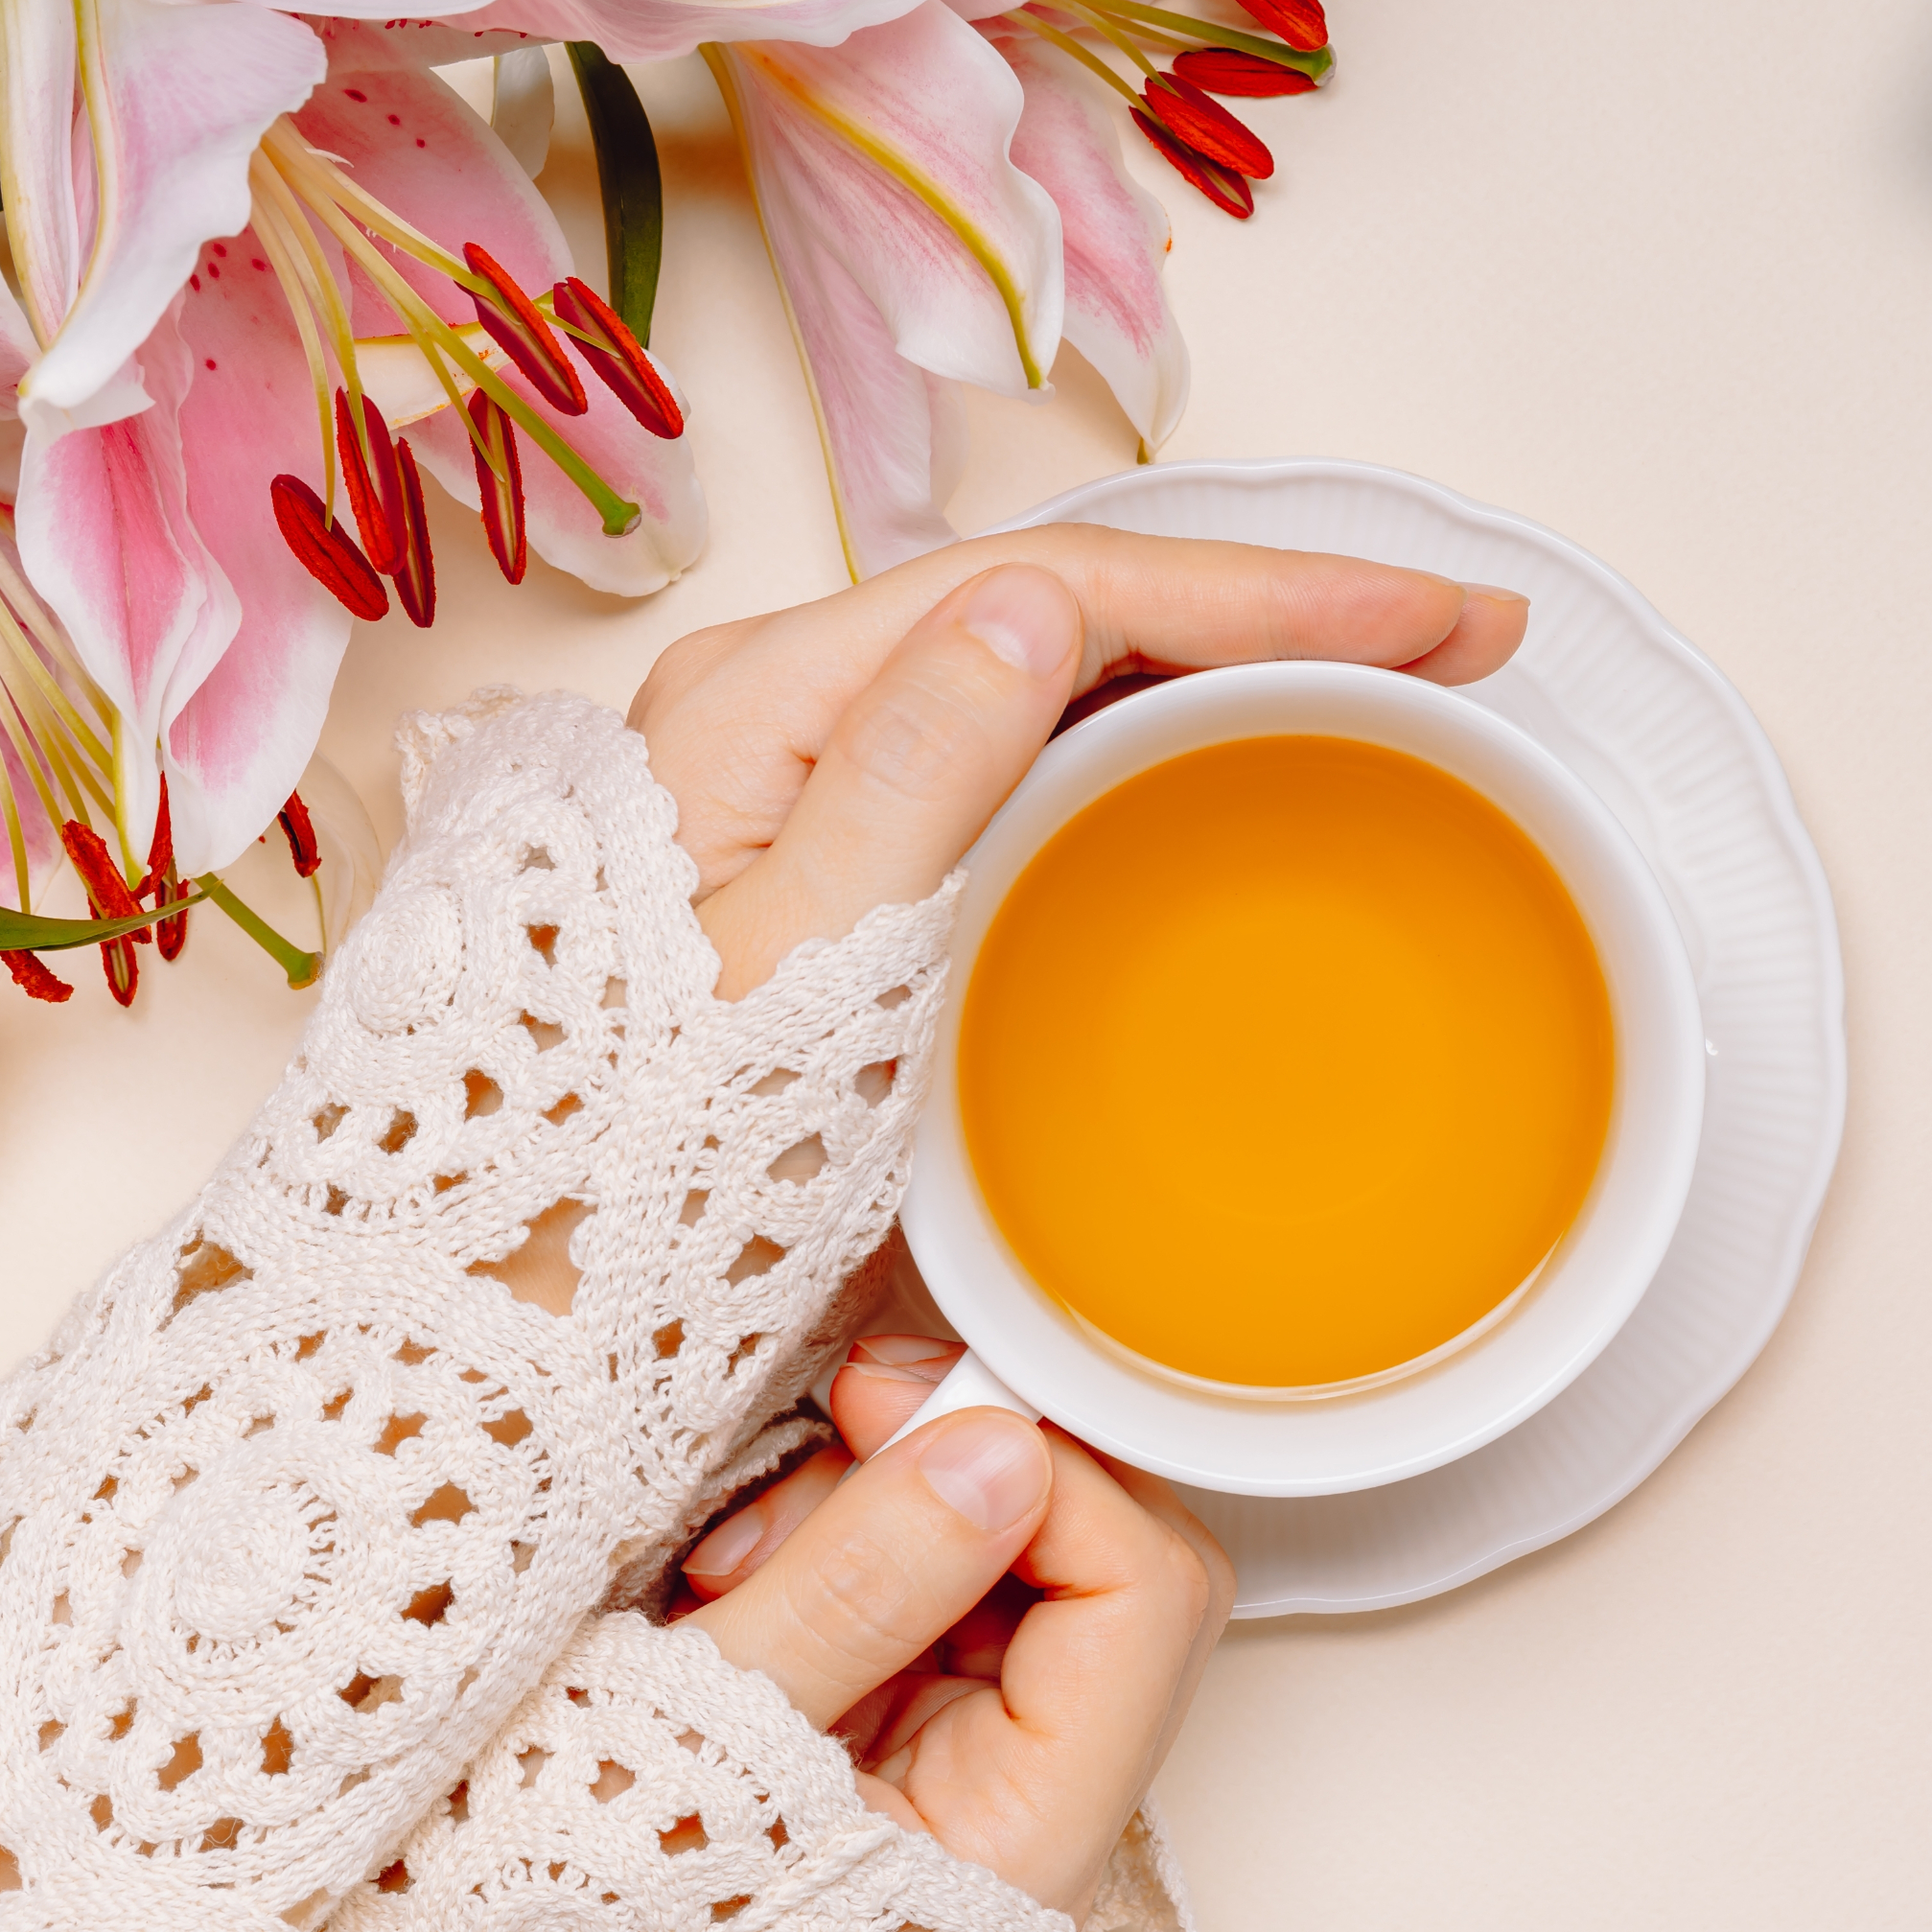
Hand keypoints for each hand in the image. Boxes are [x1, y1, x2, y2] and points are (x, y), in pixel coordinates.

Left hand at [483, 526, 1526, 1316]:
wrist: (477, 1344)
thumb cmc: (617, 1198)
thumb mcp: (787, 994)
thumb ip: (909, 780)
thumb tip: (1037, 599)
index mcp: (757, 711)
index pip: (1054, 587)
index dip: (1263, 591)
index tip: (1435, 623)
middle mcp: (765, 721)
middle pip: (1058, 606)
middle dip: (1267, 608)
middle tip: (1454, 642)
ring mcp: (789, 794)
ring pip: (1039, 677)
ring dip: (1214, 665)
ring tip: (1377, 684)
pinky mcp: (816, 879)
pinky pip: (1003, 765)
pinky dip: (1137, 749)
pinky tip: (1215, 775)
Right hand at [676, 1340, 1232, 1916]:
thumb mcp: (707, 1743)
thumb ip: (856, 1592)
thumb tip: (997, 1452)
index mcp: (1024, 1849)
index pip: (1142, 1597)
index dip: (1048, 1469)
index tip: (916, 1407)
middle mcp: (1030, 1813)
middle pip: (1100, 1562)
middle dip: (973, 1467)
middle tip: (850, 1417)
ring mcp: (973, 1769)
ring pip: (1014, 1558)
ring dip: (892, 1501)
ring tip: (746, 1547)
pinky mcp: (908, 1734)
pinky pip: (933, 1590)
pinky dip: (852, 1544)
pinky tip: (749, 1567)